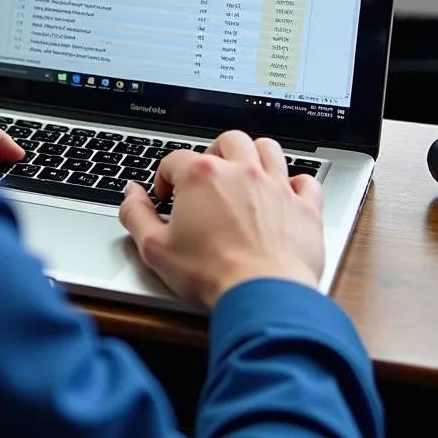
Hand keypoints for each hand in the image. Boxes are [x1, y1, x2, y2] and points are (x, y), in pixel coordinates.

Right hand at [119, 130, 324, 309]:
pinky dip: (297, 184)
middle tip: (206, 177)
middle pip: (227, 139)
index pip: (175, 159)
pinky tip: (286, 195)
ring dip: (255, 155)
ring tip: (245, 173)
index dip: (164, 177)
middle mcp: (241, 171)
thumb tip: (130, 194)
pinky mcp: (304, 208)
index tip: (165, 199)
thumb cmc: (210, 275)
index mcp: (201, 176)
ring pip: (268, 148)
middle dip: (213, 152)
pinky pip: (307, 181)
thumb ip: (135, 214)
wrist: (262, 297)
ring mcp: (276, 187)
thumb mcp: (154, 248)